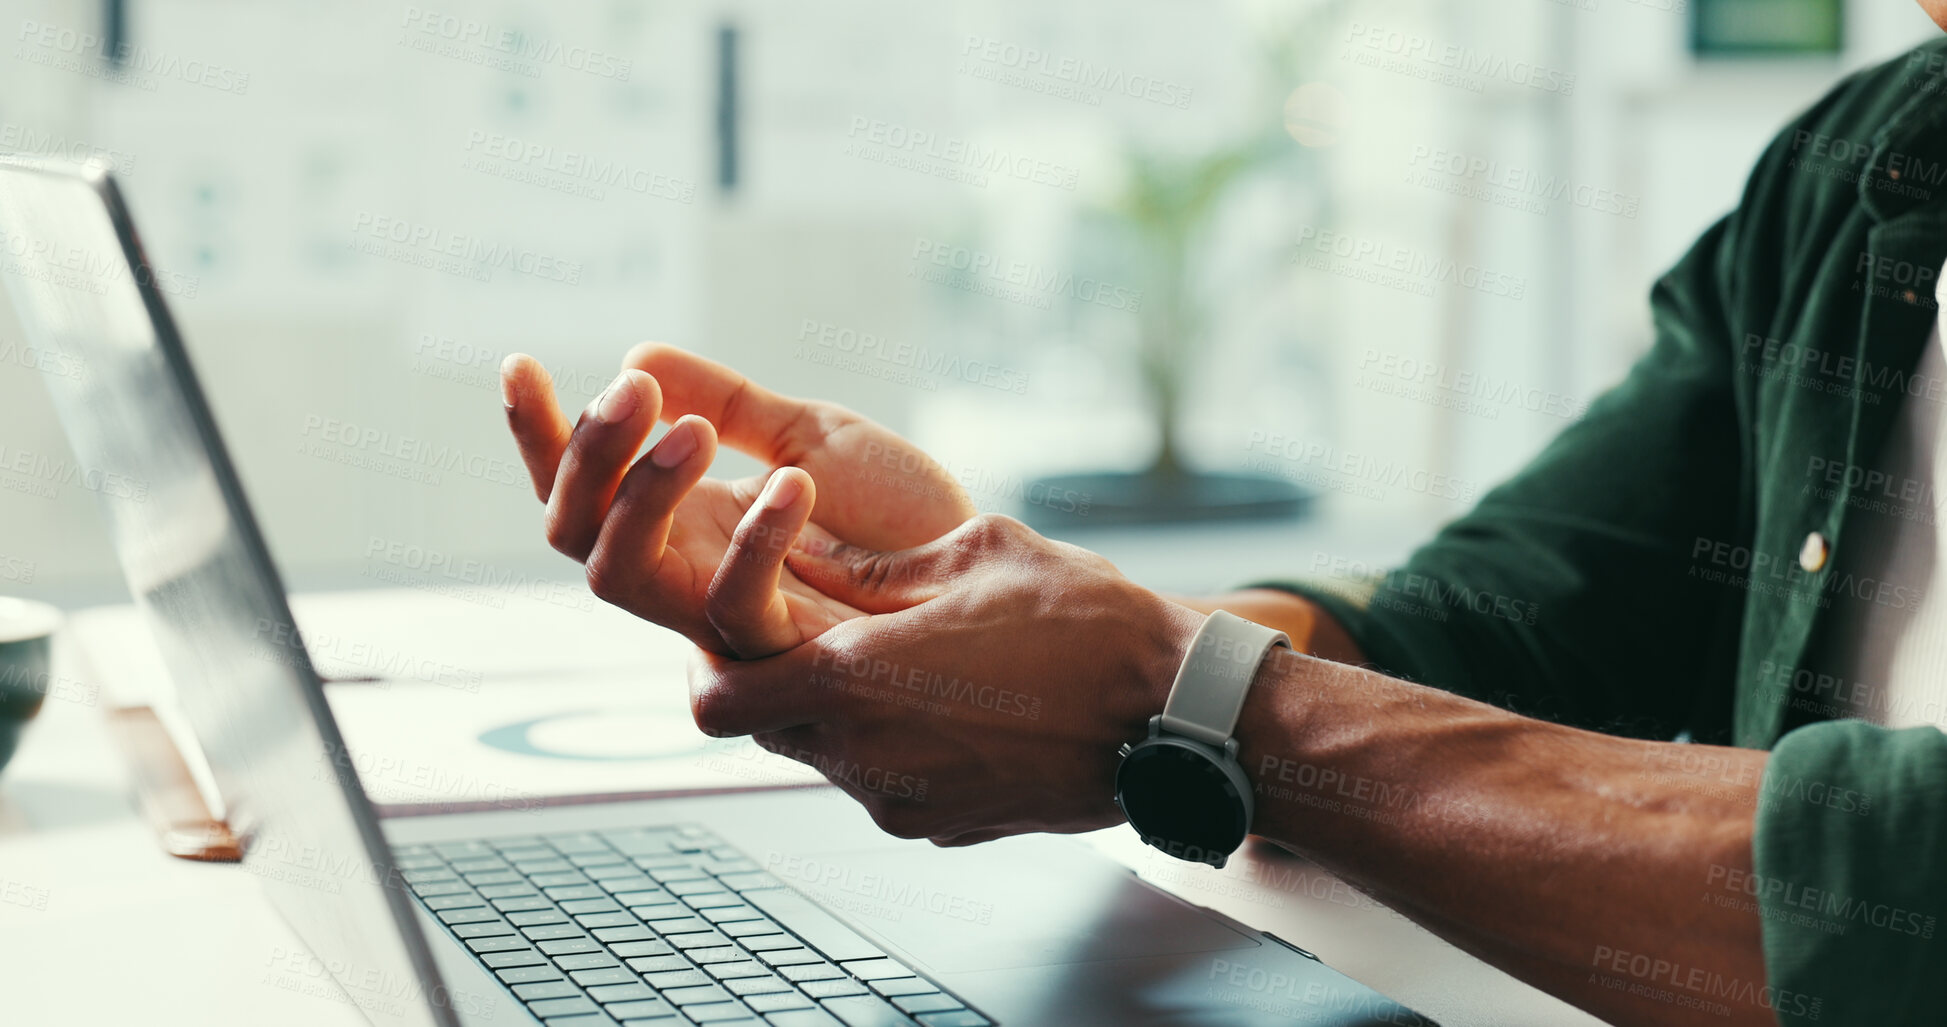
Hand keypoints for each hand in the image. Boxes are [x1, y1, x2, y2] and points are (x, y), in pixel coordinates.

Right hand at [501, 343, 976, 656]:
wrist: (985, 570)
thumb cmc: (903, 517)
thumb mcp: (810, 434)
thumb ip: (725, 402)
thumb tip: (638, 356)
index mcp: (684, 526)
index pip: (580, 489)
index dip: (538, 435)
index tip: (520, 362)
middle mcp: (688, 576)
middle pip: (575, 535)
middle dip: (586, 456)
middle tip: (631, 391)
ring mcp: (729, 619)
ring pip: (622, 576)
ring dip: (640, 491)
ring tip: (690, 428)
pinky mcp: (788, 650)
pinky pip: (733, 607)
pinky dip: (753, 538)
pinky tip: (794, 483)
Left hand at [686, 513, 1204, 844]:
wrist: (1175, 716)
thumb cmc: (1086, 625)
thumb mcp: (975, 553)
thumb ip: (874, 564)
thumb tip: (808, 553)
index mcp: (857, 684)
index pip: (716, 699)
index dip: (707, 660)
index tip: (733, 623)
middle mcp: (867, 759)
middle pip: (766, 729)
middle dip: (777, 677)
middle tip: (816, 626)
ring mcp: (906, 804)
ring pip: (828, 757)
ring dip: (841, 710)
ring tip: (904, 657)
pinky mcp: (946, 826)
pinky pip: (886, 782)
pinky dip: (894, 743)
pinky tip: (954, 698)